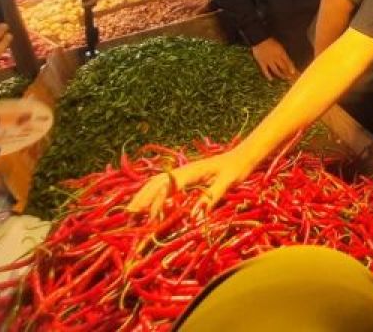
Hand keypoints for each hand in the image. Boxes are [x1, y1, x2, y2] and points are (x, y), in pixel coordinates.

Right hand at [127, 149, 254, 216]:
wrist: (243, 156)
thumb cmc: (237, 168)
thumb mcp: (228, 182)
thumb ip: (211, 197)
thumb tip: (194, 217)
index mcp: (192, 171)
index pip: (169, 185)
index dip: (157, 200)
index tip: (150, 215)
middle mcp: (184, 170)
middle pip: (157, 182)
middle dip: (143, 197)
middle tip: (130, 213)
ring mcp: (184, 173)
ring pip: (159, 183)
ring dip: (146, 195)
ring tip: (134, 210)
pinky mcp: (187, 178)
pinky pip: (167, 186)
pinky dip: (156, 195)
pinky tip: (152, 206)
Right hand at [251, 38, 293, 80]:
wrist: (259, 39)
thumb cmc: (269, 41)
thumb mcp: (279, 46)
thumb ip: (282, 53)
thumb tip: (286, 58)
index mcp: (281, 53)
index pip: (288, 62)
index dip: (291, 68)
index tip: (295, 73)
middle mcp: (276, 58)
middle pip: (283, 67)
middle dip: (288, 73)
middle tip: (291, 78)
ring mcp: (269, 61)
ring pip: (276, 70)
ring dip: (280, 75)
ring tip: (284, 78)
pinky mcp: (262, 62)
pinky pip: (265, 70)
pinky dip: (268, 75)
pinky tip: (271, 79)